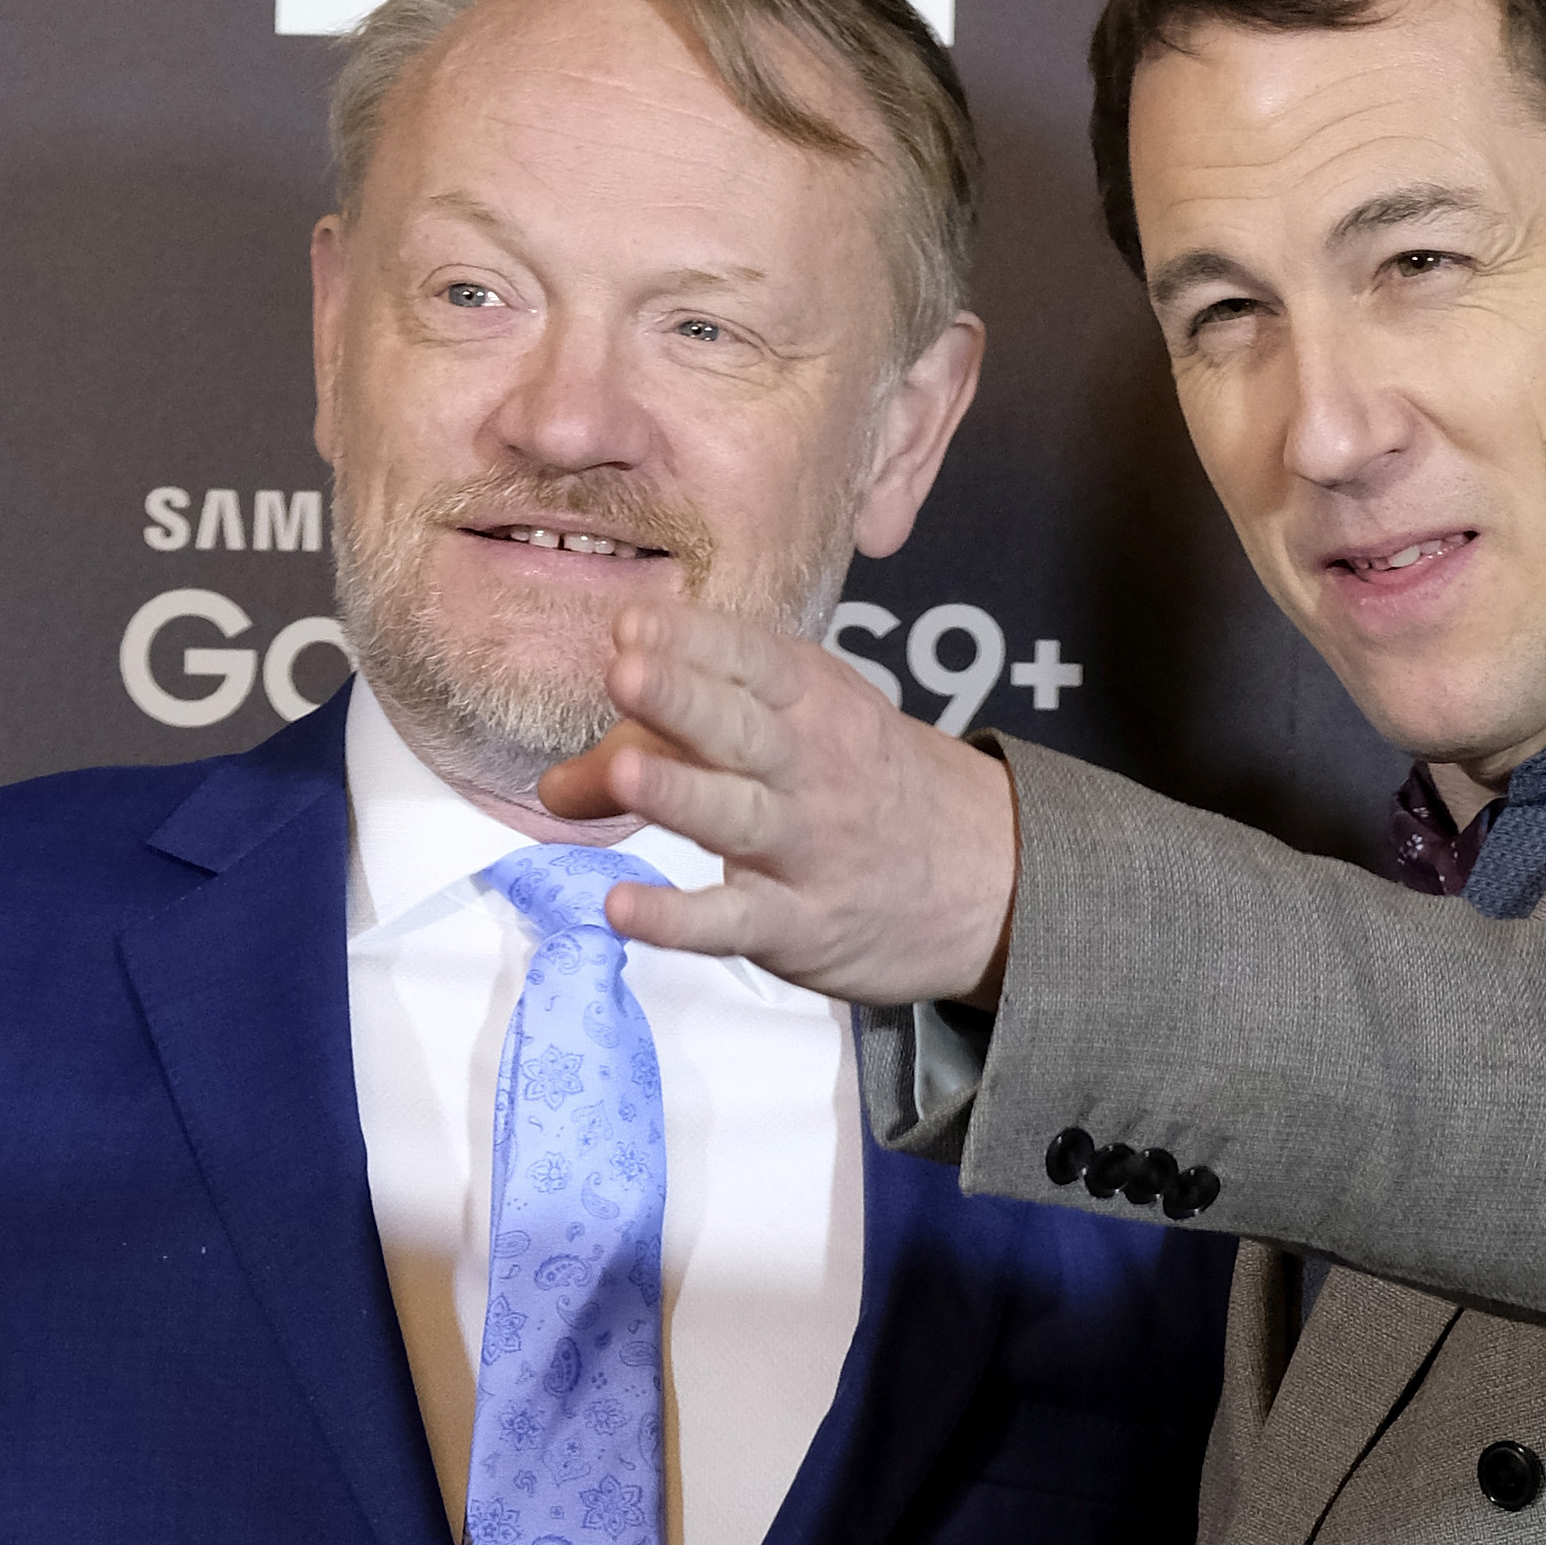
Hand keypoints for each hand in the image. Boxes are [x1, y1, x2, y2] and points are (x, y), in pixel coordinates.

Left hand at [536, 600, 1021, 1004]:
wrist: (991, 875)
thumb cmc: (865, 787)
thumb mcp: (800, 734)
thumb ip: (678, 745)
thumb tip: (554, 782)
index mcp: (812, 699)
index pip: (751, 659)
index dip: (692, 639)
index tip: (630, 622)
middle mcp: (811, 765)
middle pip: (741, 728)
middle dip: (682, 699)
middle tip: (624, 671)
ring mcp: (807, 846)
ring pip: (736, 817)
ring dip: (678, 794)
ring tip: (619, 773)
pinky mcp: (800, 923)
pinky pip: (735, 919)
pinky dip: (679, 918)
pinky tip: (622, 909)